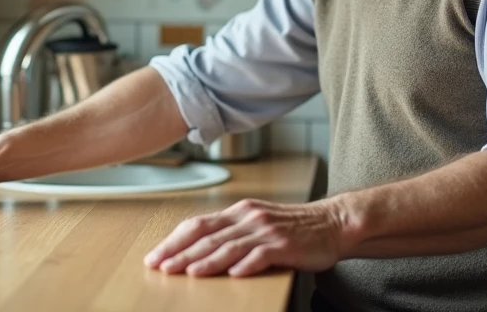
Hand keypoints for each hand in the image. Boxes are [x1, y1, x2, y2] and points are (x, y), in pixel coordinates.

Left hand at [143, 198, 348, 277]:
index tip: (155, 255)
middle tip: (160, 267)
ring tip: (188, 272)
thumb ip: (231, 231)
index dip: (174, 240)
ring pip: (229, 245)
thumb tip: (196, 248)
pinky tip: (233, 274)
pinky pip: (262, 255)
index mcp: (239, 211)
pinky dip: (246, 264)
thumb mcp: (256, 221)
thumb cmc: (292, 226)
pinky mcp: (284, 244)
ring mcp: (267, 230)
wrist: (331, 222)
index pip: (198, 224)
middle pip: (208, 235)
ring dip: (207, 260)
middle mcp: (249, 218)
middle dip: (181, 252)